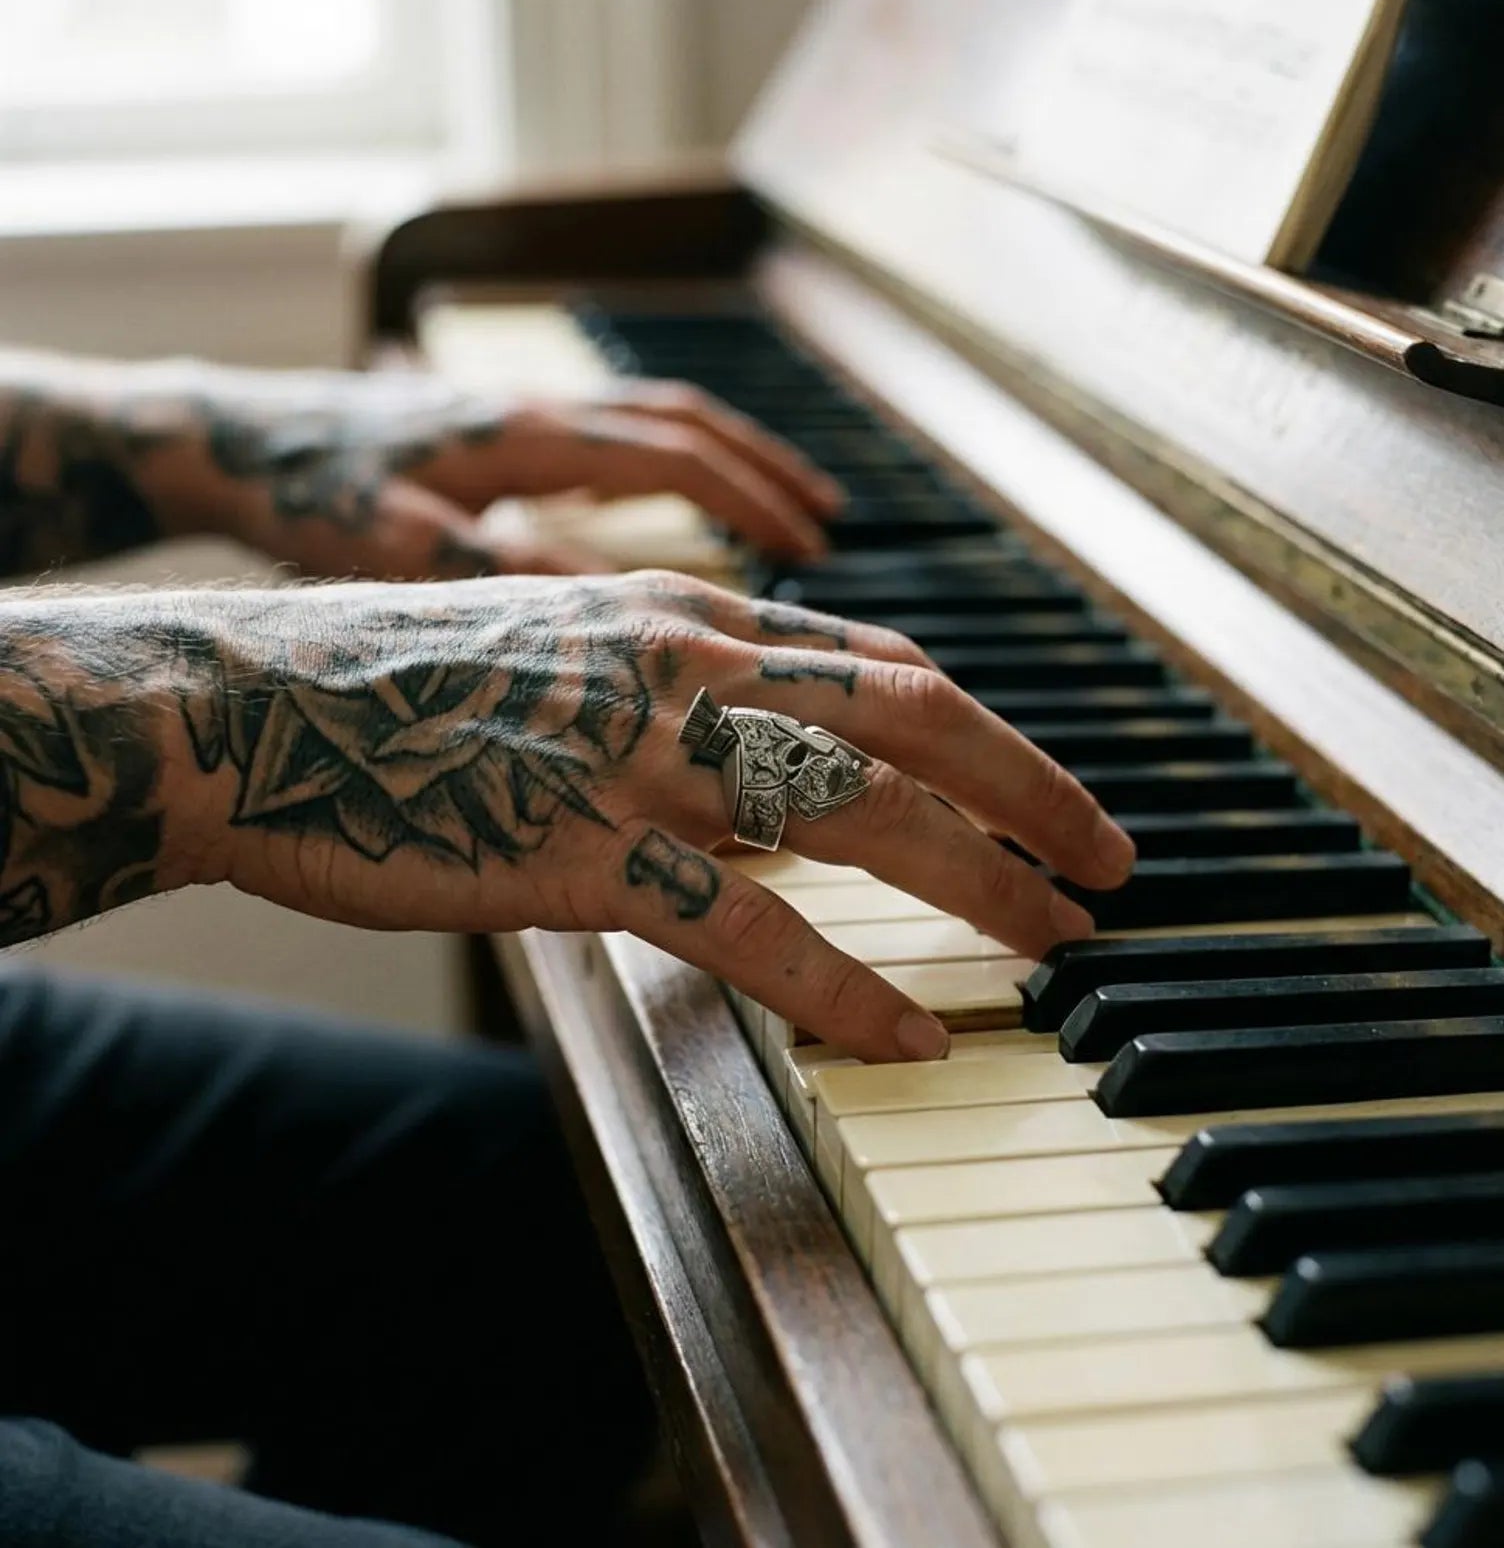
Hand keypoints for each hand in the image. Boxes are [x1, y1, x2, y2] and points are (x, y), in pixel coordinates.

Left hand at [138, 367, 840, 578]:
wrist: (221, 437)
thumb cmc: (296, 493)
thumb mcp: (392, 544)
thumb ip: (496, 575)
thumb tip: (606, 613)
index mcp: (525, 436)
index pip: (672, 453)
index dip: (751, 496)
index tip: (812, 542)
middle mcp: (537, 413)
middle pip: (685, 422)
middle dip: (766, 467)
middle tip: (830, 518)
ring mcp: (520, 419)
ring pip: (652, 424)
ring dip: (725, 462)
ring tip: (781, 513)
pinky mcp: (498, 437)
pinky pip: (610, 443)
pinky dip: (665, 473)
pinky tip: (670, 519)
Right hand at [146, 571, 1132, 1061]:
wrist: (240, 701)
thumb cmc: (392, 684)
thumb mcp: (557, 652)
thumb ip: (670, 696)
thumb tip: (762, 769)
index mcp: (681, 617)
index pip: (880, 660)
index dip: (983, 727)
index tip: (1042, 786)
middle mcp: (681, 666)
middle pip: (911, 714)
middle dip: (1032, 790)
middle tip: (1111, 861)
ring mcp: (634, 757)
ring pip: (857, 811)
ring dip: (981, 880)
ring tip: (1059, 941)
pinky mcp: (575, 852)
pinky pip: (744, 930)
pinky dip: (841, 987)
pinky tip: (906, 1038)